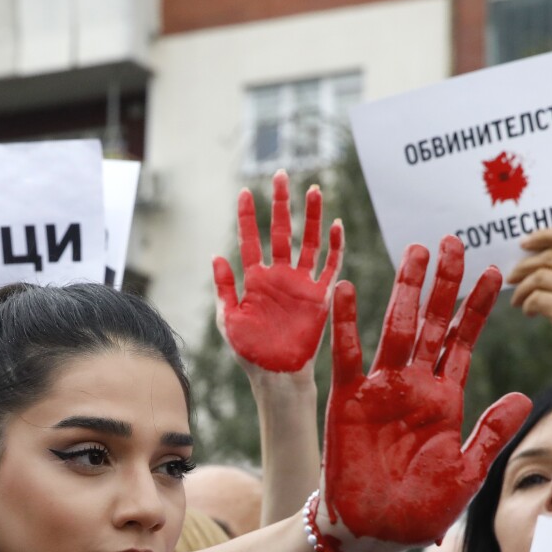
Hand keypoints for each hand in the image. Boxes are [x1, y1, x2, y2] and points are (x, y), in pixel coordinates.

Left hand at [214, 170, 342, 374]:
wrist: (276, 376)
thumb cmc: (249, 352)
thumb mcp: (228, 319)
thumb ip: (224, 288)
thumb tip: (216, 256)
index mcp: (255, 279)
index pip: (251, 239)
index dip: (248, 216)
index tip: (245, 192)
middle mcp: (279, 276)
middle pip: (282, 231)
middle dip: (281, 204)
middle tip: (281, 175)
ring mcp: (301, 284)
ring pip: (309, 242)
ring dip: (312, 216)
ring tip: (313, 189)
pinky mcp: (319, 297)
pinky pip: (330, 266)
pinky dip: (335, 247)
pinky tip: (335, 225)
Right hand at [322, 236, 531, 545]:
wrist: (377, 533)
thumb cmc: (423, 509)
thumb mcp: (467, 471)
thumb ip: (492, 432)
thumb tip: (526, 397)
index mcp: (445, 399)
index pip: (464, 342)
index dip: (478, 308)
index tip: (496, 272)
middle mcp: (414, 385)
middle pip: (431, 323)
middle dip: (443, 284)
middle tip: (453, 242)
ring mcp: (381, 389)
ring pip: (395, 327)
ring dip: (404, 290)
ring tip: (415, 253)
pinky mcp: (348, 400)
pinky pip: (346, 355)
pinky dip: (344, 324)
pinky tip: (345, 290)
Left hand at [506, 226, 551, 379]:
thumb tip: (536, 252)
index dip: (543, 236)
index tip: (524, 243)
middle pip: (550, 257)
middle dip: (524, 266)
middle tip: (512, 276)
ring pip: (539, 277)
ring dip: (522, 289)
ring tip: (518, 300)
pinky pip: (536, 299)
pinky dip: (526, 304)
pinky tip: (528, 311)